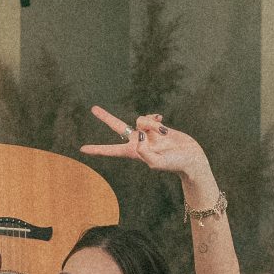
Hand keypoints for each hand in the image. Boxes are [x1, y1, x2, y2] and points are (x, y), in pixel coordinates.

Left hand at [81, 107, 209, 185]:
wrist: (191, 159)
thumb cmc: (175, 165)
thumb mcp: (157, 163)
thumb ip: (144, 151)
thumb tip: (137, 134)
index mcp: (134, 153)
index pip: (111, 150)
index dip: (97, 150)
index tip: (82, 149)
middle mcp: (138, 142)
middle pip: (118, 127)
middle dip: (106, 117)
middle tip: (93, 108)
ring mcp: (147, 134)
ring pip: (141, 119)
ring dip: (151, 123)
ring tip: (163, 133)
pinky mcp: (157, 127)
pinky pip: (150, 116)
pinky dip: (155, 118)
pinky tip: (162, 122)